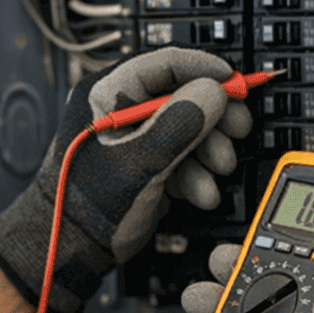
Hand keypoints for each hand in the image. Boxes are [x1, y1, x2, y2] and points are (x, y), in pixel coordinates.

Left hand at [0, 48, 252, 312]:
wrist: (75, 248)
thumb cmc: (87, 204)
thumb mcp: (139, 161)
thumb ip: (178, 124)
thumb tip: (214, 92)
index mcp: (108, 94)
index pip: (163, 64)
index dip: (204, 69)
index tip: (235, 83)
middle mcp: (124, 110)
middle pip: (184, 95)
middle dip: (214, 116)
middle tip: (238, 128)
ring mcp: (139, 139)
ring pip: (190, 129)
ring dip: (210, 151)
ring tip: (218, 168)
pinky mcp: (150, 165)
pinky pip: (184, 158)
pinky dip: (198, 174)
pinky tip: (202, 192)